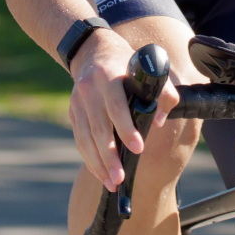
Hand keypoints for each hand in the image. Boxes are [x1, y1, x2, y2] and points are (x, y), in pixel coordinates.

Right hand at [67, 28, 178, 191]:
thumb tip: (159, 121)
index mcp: (109, 76)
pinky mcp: (73, 112)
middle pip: (99, 128)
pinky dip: (89, 158)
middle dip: (109, 155)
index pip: (116, 106)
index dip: (126, 128)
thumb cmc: (126, 62)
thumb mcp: (146, 68)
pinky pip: (80, 139)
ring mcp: (78, 101)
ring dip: (98, 163)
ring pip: (86, 138)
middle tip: (120, 177)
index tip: (138, 148)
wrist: (93, 51)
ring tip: (112, 183)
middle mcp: (89, 89)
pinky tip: (100, 173)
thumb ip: (162, 92)